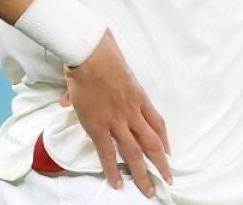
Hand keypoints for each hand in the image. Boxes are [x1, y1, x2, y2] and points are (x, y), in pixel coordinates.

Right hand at [64, 31, 172, 196]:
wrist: (90, 52)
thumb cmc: (102, 54)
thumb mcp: (114, 68)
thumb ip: (102, 85)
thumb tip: (74, 96)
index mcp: (139, 97)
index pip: (158, 123)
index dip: (164, 140)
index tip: (168, 151)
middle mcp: (133, 112)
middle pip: (152, 143)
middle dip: (161, 163)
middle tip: (168, 178)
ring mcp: (117, 120)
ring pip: (135, 153)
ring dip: (144, 174)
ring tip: (149, 190)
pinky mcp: (99, 126)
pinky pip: (108, 153)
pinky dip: (112, 170)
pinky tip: (117, 183)